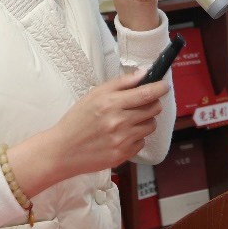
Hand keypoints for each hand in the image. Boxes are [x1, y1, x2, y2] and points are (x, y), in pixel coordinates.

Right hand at [7, 71, 168, 197]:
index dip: (160, 88)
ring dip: (145, 121)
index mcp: (112, 103)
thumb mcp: (95, 94)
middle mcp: (119, 122)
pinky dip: (136, 137)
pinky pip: (142, 142)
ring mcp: (122, 140)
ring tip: (129, 120)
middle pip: (153, 109)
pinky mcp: (123, 155)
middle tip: (141, 103)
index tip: (164, 86)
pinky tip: (122, 135)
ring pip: (150, 126)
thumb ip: (121, 83)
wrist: (63, 150)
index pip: (146, 94)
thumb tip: (144, 74)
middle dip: (152, 104)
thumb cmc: (77, 120)